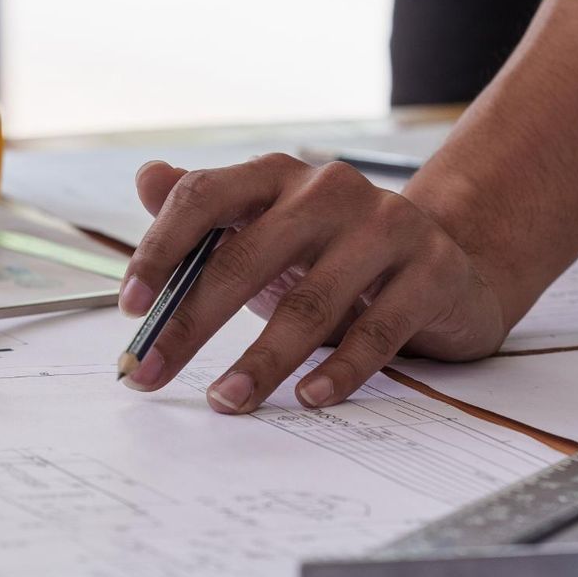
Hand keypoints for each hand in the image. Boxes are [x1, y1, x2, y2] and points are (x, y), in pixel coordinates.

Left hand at [118, 156, 506, 412]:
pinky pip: (378, 330)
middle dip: (190, 324)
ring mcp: (385, 227)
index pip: (204, 197)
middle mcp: (329, 191)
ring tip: (226, 400)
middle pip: (246, 257)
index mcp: (278, 177)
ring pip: (310, 302)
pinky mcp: (430, 271)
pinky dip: (340, 369)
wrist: (448, 263)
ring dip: (261, 360)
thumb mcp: (266, 231)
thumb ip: (207, 213)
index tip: (129, 308)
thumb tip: (147, 176)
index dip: (160, 250)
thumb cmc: (335, 254)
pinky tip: (308, 397)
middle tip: (149, 373)